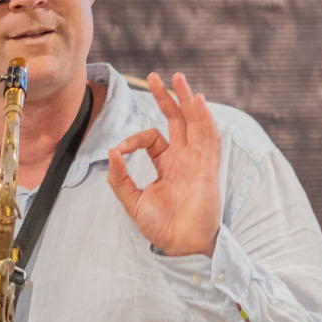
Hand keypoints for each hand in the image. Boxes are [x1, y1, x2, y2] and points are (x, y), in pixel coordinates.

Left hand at [105, 71, 221, 256]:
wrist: (181, 245)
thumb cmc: (161, 227)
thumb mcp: (133, 201)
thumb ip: (121, 178)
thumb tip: (112, 152)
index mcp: (167, 164)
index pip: (152, 138)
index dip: (133, 139)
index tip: (120, 151)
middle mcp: (184, 158)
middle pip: (177, 120)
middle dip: (167, 98)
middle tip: (155, 76)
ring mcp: (197, 161)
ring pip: (194, 122)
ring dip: (186, 100)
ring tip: (178, 78)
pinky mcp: (208, 168)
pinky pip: (208, 138)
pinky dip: (204, 119)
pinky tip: (196, 101)